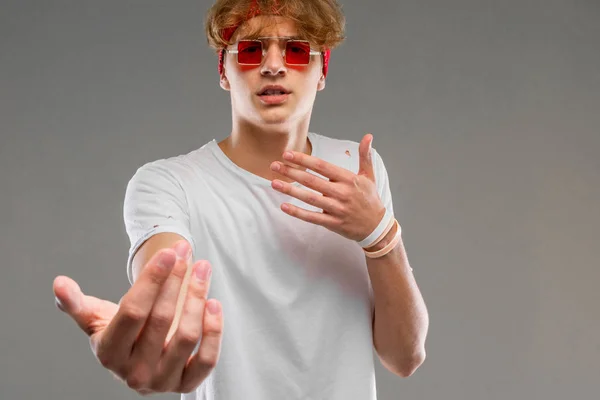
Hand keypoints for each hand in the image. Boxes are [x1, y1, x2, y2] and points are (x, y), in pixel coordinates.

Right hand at [52, 241, 222, 394]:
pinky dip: (214, 331)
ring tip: (202, 268)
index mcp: (109, 352)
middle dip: (176, 280)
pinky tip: (213, 302)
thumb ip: (77, 304)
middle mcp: (135, 372)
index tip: (168, 253)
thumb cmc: (121, 334)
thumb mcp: (96, 320)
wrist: (139, 363)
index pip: (133, 312)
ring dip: (197, 297)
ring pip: (186, 337)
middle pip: (161, 319)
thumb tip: (59, 284)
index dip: (152, 280)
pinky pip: (207, 360)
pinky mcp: (186, 384)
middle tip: (185, 252)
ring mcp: (162, 381)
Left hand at [270, 134, 384, 241]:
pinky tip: (284, 206)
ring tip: (274, 183)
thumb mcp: (369, 176)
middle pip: (312, 180)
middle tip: (274, 166)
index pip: (322, 166)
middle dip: (291, 172)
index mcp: (348, 179)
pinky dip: (298, 213)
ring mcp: (336, 209)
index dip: (304, 159)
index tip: (288, 154)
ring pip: (310, 198)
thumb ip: (365, 156)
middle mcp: (341, 193)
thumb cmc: (370, 199)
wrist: (376, 226)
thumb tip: (368, 136)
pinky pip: (312, 217)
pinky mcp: (333, 223)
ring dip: (290, 190)